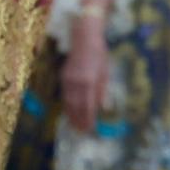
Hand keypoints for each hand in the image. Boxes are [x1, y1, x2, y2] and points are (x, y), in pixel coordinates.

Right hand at [62, 9, 110, 133]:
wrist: (84, 38)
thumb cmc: (99, 54)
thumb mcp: (105, 72)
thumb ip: (102, 91)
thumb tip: (101, 108)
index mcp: (89, 82)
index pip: (88, 106)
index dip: (88, 119)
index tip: (90, 129)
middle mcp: (77, 83)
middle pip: (76, 107)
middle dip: (78, 120)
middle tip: (81, 131)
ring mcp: (68, 80)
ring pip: (68, 102)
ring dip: (71, 115)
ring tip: (74, 126)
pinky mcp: (64, 76)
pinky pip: (65, 95)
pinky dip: (67, 105)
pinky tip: (69, 111)